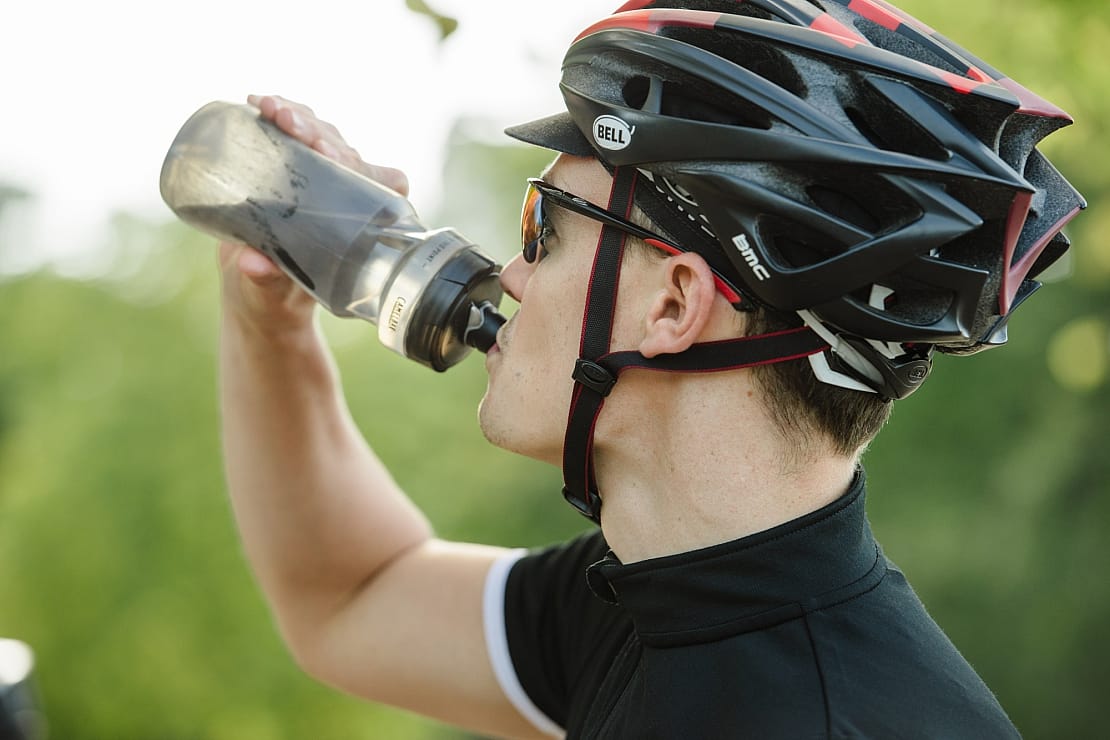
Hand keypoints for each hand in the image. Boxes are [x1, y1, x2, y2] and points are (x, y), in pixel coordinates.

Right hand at [219, 94, 410, 336]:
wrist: (258, 292)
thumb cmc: (278, 295)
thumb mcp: (272, 291)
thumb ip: (267, 279)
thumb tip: (253, 264)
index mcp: (359, 226)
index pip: (381, 187)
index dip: (365, 169)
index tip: (333, 158)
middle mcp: (346, 196)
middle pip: (346, 152)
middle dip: (319, 133)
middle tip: (292, 126)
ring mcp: (321, 177)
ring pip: (321, 133)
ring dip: (298, 115)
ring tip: (270, 108)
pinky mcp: (291, 166)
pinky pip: (293, 131)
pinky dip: (279, 113)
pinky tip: (257, 104)